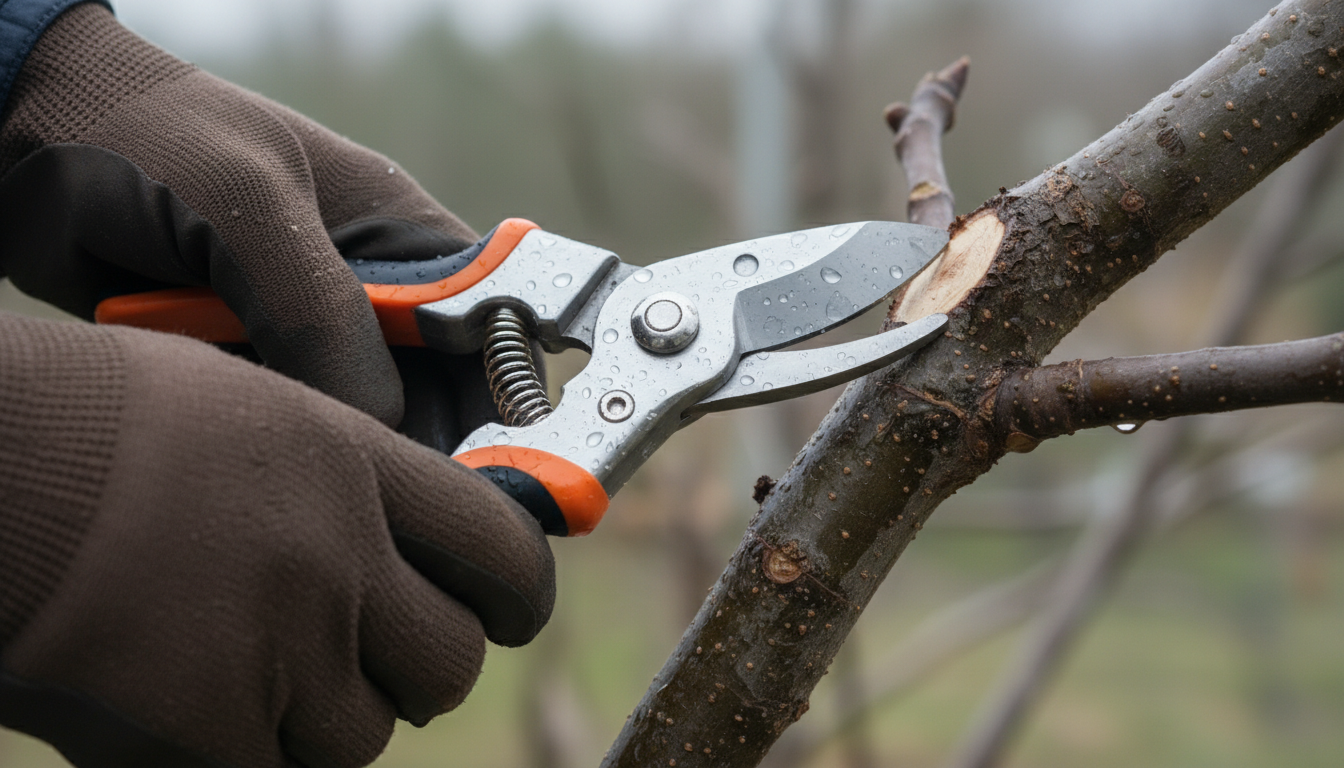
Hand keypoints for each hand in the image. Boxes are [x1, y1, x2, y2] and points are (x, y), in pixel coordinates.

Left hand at [0, 3, 485, 427]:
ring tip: (307, 472)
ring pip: (361, 423)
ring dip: (339, 448)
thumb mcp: (248, 210)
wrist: (24, 142)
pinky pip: (292, 428)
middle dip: (422, 447)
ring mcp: (311, 333)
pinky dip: (278, 445)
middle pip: (436, 398)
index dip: (507, 406)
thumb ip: (320, 315)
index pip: (495, 335)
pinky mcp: (254, 366)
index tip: (497, 475)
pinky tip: (252, 452)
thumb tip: (381, 431)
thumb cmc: (150, 139)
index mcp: (410, 241)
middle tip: (391, 500)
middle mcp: (376, 295)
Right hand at [0, 313, 555, 766]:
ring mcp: (278, 650)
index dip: (519, 594)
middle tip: (369, 658)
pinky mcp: (211, 734)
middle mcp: (335, 558)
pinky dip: (254, 757)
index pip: (501, 548)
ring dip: (326, 722)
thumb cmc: (91, 426)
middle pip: (451, 662)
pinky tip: (199, 714)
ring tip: (256, 676)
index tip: (509, 612)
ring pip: (366, 736)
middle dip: (420, 672)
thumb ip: (342, 475)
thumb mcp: (247, 410)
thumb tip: (400, 539)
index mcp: (352, 466)